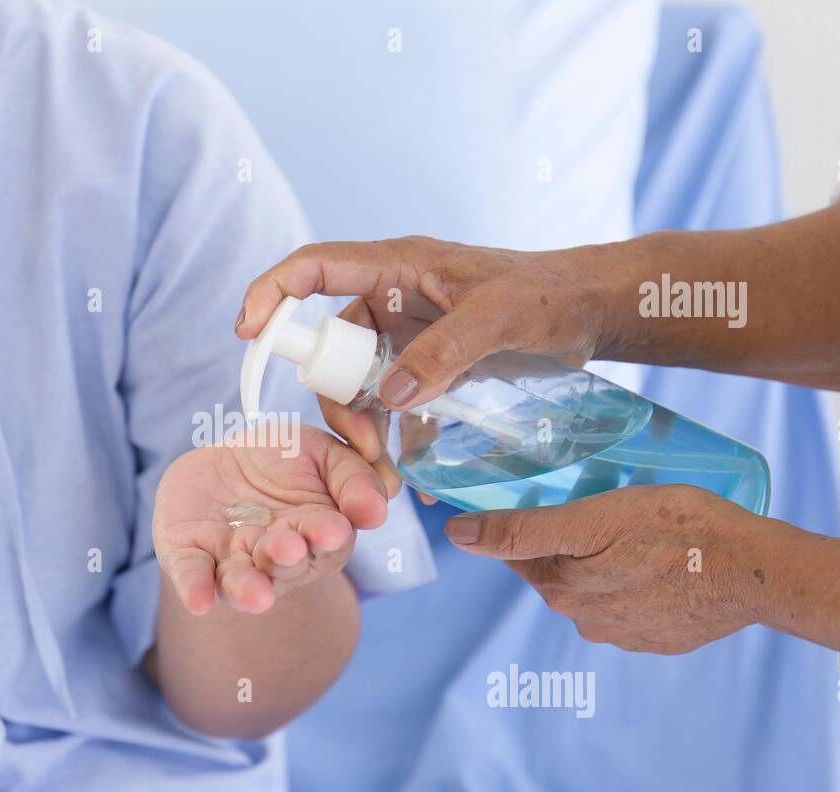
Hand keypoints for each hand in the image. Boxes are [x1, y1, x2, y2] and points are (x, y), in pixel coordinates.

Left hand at [153, 424, 387, 614]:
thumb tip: (377, 511)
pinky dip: (195, 588)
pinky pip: (192, 575)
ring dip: (247, 589)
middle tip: (288, 548)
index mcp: (316, 534)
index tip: (332, 529)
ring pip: (240, 583)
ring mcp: (231, 560)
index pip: (327, 542)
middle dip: (286, 559)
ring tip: (255, 594)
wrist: (223, 462)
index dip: (328, 536)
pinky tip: (198, 601)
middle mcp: (274, 558)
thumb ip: (355, 479)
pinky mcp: (189, 555)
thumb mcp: (324, 455)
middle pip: (284, 567)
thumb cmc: (284, 461)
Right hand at [236, 237, 635, 488]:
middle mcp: (392, 301)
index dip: (272, 294)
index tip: (247, 333)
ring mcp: (408, 338)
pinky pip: (395, 408)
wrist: (592, 313)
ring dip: (365, 431)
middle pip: (332, 350)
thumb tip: (388, 397)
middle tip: (365, 448)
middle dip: (338, 401)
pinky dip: (398, 440)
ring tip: (390, 476)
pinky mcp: (429, 370)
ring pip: (360, 387)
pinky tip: (416, 475)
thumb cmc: (548, 294)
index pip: (313, 269)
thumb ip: (445, 352)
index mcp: (396, 267)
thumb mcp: (499, 316)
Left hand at [443, 485, 778, 653]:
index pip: (522, 554)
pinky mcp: (665, 637)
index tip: (551, 501)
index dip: (528, 524)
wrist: (756, 571)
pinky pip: (637, 603)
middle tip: (604, 508)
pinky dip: (642, 581)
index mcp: (563, 593)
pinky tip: (663, 561)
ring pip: (599, 587)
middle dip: (571, 542)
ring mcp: (629, 635)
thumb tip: (457, 534)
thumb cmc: (675, 532)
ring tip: (640, 532)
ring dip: (608, 562)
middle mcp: (588, 622)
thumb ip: (522, 529)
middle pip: (559, 571)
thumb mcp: (592, 518)